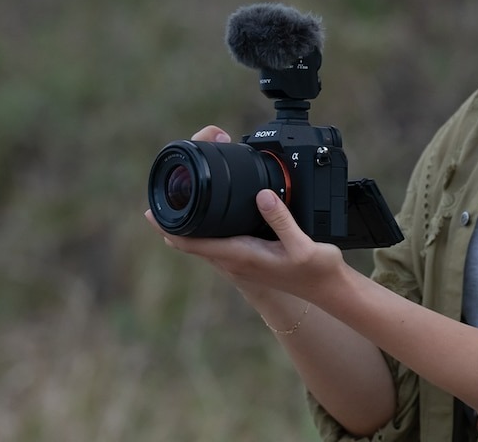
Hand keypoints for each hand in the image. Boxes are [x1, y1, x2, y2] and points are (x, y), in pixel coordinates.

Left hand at [144, 125, 346, 305]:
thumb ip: (281, 220)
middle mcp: (233, 259)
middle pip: (189, 240)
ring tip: (180, 194)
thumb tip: (261, 195)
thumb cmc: (315, 269)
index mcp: (240, 256)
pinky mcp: (247, 255)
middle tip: (164, 190)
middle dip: (174, 218)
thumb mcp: (302, 244)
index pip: (191, 243)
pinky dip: (205, 224)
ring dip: (188, 220)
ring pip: (201, 240)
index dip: (168, 227)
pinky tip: (208, 209)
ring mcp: (238, 259)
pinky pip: (215, 239)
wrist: (327, 288)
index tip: (150, 210)